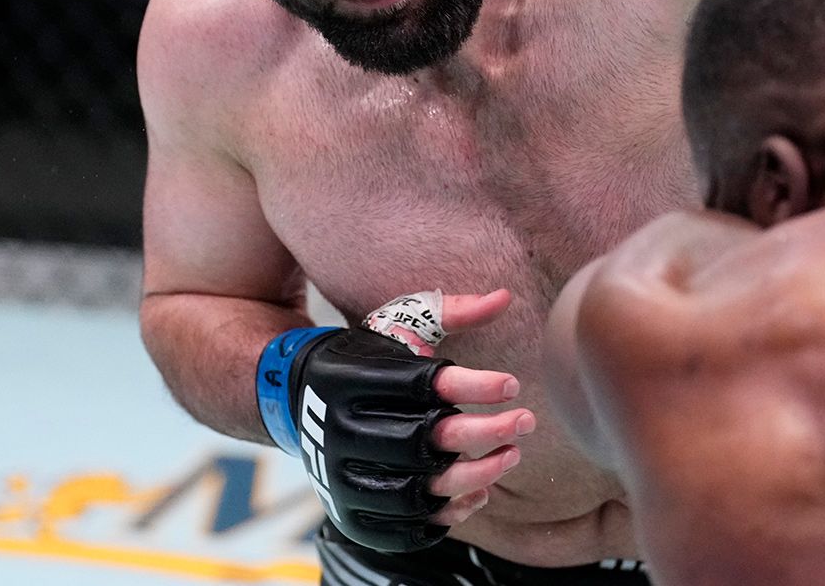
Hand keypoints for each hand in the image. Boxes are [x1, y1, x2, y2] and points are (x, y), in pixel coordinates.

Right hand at [256, 289, 529, 551]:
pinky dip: (447, 515)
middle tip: (526, 422)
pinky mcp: (349, 512)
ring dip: (474, 477)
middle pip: (423, 442)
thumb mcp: (397, 323)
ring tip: (512, 456)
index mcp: (351, 380)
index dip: (472, 386)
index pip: (421, 386)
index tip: (512, 384)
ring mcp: (341, 478)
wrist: (297, 400)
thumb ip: (452, 311)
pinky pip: (403, 527)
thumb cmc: (363, 357)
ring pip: (417, 490)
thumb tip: (506, 297)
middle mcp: (340, 432)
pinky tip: (480, 493)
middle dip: (483, 434)